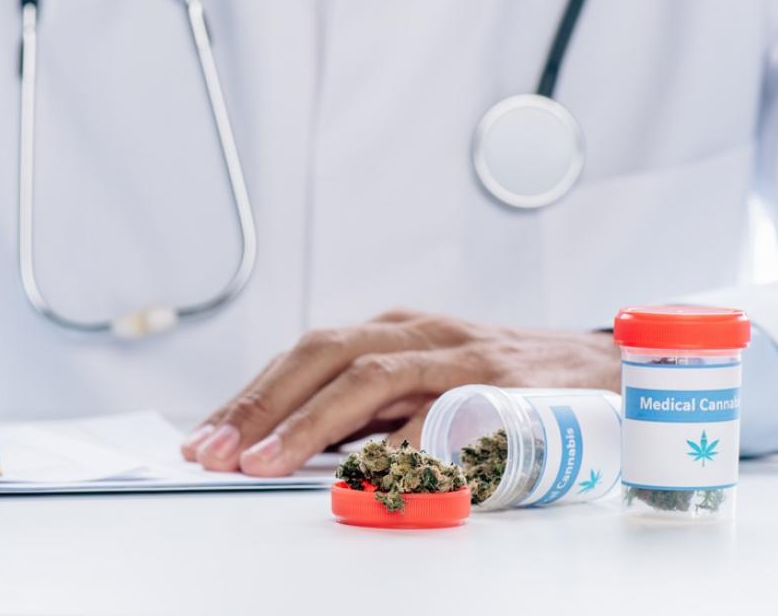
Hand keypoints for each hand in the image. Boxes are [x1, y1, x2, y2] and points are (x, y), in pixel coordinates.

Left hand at [182, 309, 619, 476]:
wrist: (602, 370)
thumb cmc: (504, 385)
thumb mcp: (427, 386)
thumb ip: (371, 412)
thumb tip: (295, 450)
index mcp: (391, 331)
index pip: (303, 356)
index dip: (249, 396)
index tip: (203, 439)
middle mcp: (417, 331)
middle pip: (322, 354)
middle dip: (260, 405)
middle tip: (214, 452)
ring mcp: (456, 352)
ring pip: (368, 375)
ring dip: (308, 422)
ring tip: (263, 463)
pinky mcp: (499, 381)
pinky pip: (438, 412)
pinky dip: (396, 444)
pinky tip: (359, 474)